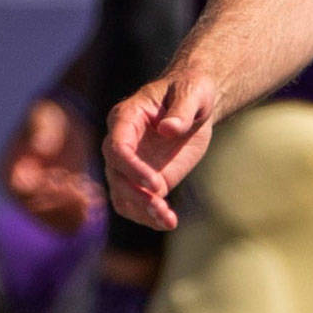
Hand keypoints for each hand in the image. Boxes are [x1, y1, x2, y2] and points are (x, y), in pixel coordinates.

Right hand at [0, 97, 103, 233]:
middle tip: (86, 196)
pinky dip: (80, 212)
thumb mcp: (44, 119)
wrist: (63, 122)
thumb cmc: (50, 117)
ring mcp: (38, 198)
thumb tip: (39, 148)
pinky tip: (96, 199)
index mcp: (10, 171)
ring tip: (92, 198)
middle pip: (39, 210)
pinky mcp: (55, 200)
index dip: (47, 191)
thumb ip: (41, 132)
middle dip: (63, 205)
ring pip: (53, 218)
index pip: (25, 192)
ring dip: (73, 212)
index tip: (69, 181)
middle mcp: (21, 189)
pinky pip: (65, 215)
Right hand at [103, 72, 217, 230]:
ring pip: (122, 195)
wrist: (196, 103)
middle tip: (162, 209)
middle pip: (116, 176)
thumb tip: (168, 129)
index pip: (117, 148)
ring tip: (168, 221)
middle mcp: (120, 143)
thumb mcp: (192, 93)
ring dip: (141, 212)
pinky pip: (136, 203)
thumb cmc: (192, 90)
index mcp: (125, 118)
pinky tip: (168, 222)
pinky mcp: (142, 179)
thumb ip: (181, 110)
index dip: (133, 169)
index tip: (157, 185)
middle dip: (136, 196)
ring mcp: (128, 164)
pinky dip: (149, 216)